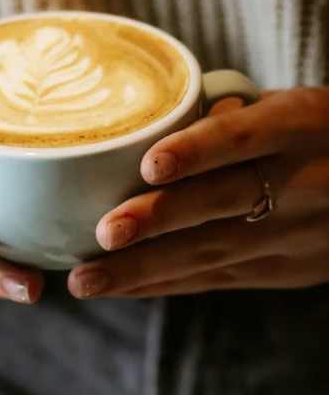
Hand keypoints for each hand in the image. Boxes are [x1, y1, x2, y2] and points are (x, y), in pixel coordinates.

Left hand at [67, 87, 328, 298]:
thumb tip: (157, 131)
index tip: (148, 164)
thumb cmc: (321, 132)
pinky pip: (218, 279)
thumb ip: (231, 116)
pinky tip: (123, 288)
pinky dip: (166, 284)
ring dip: (144, 270)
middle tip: (102, 235)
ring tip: (88, 279)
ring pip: (211, 253)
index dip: (197, 151)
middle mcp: (300, 183)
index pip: (243, 138)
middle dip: (157, 223)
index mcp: (299, 126)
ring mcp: (293, 235)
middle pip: (220, 204)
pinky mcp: (284, 271)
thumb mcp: (292, 106)